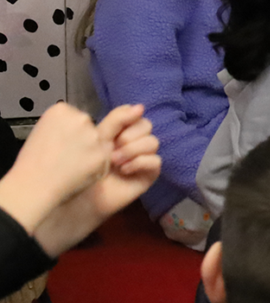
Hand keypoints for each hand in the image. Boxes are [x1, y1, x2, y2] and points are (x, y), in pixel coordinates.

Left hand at [25, 105, 160, 257]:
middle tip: (113, 149)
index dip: (128, 119)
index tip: (114, 131)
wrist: (79, 197)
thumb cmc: (81, 169)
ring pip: (153, 142)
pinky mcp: (148, 174)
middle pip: (147, 126)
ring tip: (115, 162)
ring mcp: (142, 158)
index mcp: (119, 132)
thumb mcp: (97, 138)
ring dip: (133, 150)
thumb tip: (140, 105)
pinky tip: (124, 170)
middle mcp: (133, 143)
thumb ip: (117, 120)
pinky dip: (140, 162)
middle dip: (129, 136)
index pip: (136, 115)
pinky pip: (156, 161)